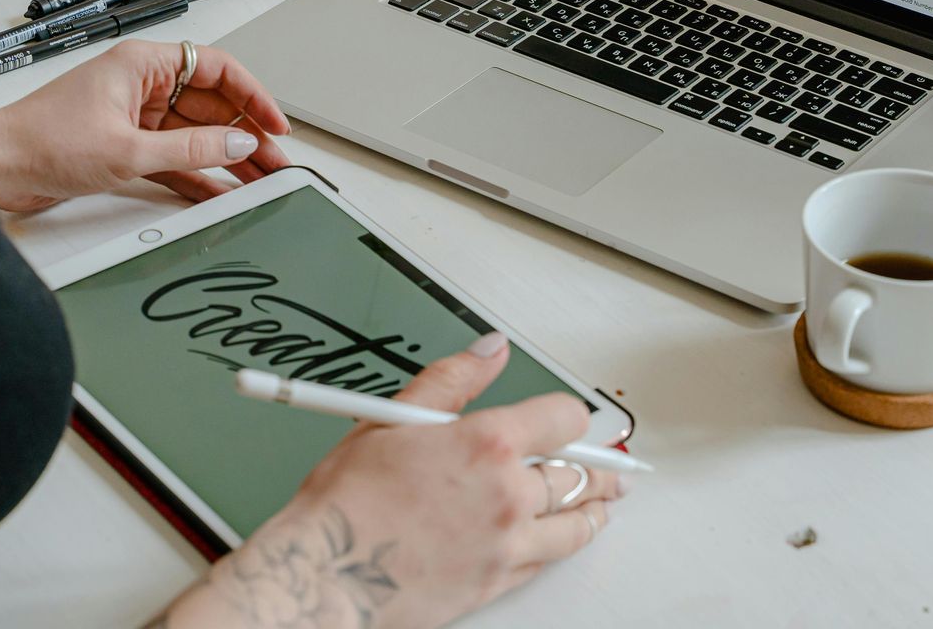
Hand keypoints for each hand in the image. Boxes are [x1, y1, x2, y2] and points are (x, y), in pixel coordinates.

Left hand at [0, 40, 291, 212]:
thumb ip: (190, 148)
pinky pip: (175, 157)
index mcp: (142, 64)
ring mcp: (134, 117)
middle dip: (245, 134)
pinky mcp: (125, 146)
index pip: (216, 69)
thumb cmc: (40, 140)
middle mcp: (141, 85)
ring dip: (226, 158)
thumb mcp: (127, 149)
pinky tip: (221, 191)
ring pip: (196, 134)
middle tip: (275, 162)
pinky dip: (197, 174)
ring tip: (259, 181)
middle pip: (211, 105)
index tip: (275, 123)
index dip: (252, 95)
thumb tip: (237, 144)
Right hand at [153, 336, 621, 628]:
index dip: (573, 416)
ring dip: (593, 508)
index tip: (571, 419)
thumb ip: (452, 380)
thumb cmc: (348, 503)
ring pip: (574, 524)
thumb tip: (490, 349)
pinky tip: (563, 538)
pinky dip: (562, 545)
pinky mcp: (497, 583)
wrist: (326, 576)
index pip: (565, 420)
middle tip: (606, 464)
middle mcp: (507, 495)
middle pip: (577, 473)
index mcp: (487, 445)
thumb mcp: (393, 419)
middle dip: (593, 465)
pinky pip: (548, 561)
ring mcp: (507, 544)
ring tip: (603, 502)